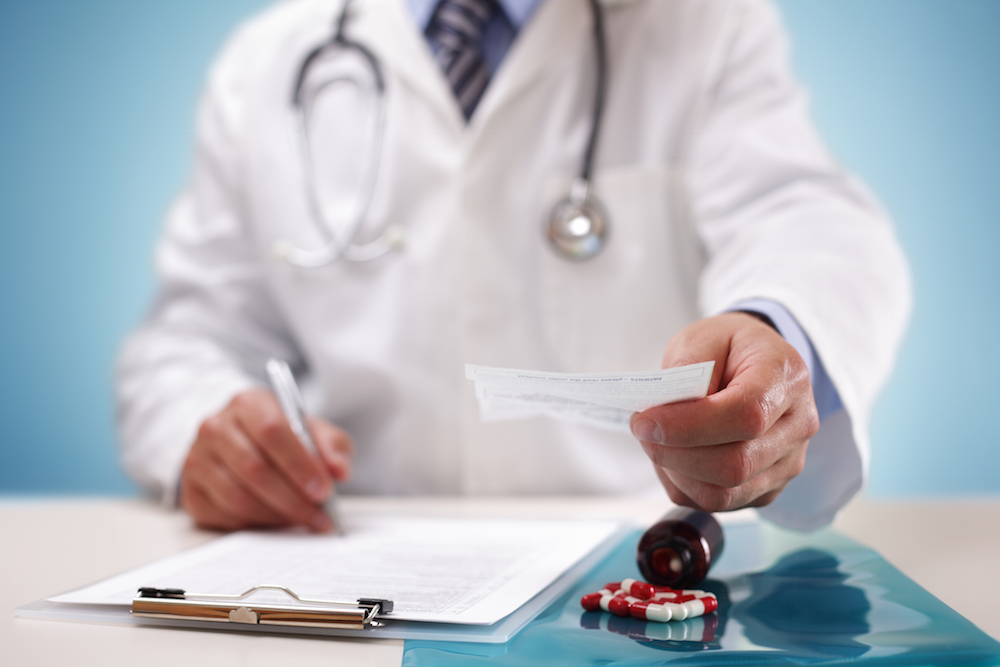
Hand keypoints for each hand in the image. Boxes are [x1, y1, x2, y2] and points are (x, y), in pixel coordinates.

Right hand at [180, 389, 352, 531]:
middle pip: (255, 468)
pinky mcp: (191, 490)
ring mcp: (198, 459)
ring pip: (239, 497)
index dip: (300, 464)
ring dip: (278, 515)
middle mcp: (216, 427)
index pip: (272, 430)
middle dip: (293, 498)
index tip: (324, 490)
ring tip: (304, 520)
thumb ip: (331, 446)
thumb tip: (339, 471)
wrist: (240, 442)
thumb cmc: (281, 437)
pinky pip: (225, 516)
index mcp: (248, 403)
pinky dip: (257, 523)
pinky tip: (278, 519)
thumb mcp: (312, 430)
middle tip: (320, 515)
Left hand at [630, 312, 818, 511]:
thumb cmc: (728, 349)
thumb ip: (687, 369)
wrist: (756, 364)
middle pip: (734, 465)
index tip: (645, 419)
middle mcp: (798, 426)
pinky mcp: (768, 489)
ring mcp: (787, 463)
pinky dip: (683, 485)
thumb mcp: (702, 337)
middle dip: (674, 453)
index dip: (687, 425)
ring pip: (723, 494)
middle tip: (642, 431)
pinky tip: (674, 457)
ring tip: (656, 442)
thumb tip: (668, 414)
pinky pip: (717, 504)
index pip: (744, 416)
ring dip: (675, 473)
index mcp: (786, 378)